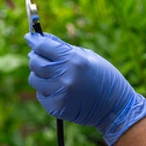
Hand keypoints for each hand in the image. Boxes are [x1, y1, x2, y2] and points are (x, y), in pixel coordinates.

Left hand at [25, 33, 145, 145]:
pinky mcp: (57, 107)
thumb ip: (63, 48)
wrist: (115, 107)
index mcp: (74, 60)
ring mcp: (60, 93)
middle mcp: (65, 76)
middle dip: (35, 57)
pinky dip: (45, 90)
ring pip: (34, 79)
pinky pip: (41, 94)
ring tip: (52, 74)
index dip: (35, 40)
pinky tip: (58, 88)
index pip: (44, 46)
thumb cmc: (103, 77)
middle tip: (38, 56)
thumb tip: (42, 39)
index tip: (30, 37)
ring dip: (39, 75)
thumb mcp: (88, 56)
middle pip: (35, 62)